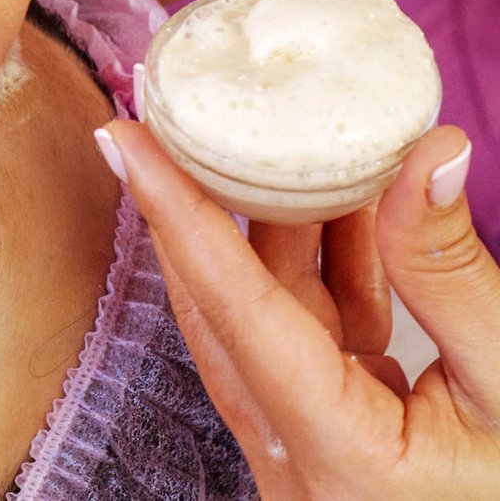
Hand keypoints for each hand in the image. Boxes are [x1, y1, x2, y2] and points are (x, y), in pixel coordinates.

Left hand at [99, 122, 499, 497]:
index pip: (235, 311)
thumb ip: (453, 274)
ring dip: (272, 225)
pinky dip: (323, 264)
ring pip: (261, 313)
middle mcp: (296, 459)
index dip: (177, 214)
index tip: (123, 141)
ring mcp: (303, 450)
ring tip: (262, 135)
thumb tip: (426, 152)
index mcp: (339, 456)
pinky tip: (343, 200)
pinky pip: (304, 331)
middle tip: (164, 118)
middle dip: (193, 205)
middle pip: (222, 308)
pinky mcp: (325, 433)